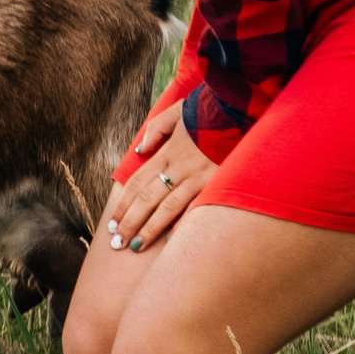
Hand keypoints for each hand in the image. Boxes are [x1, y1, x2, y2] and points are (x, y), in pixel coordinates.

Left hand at [103, 99, 219, 252]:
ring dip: (150, 229)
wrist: (241, 106)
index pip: (138, 183)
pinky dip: (184, 225)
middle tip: (117, 242)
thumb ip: (155, 130)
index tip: (113, 221)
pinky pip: (197, 208)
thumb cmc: (208, 110)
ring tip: (136, 247)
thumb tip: (140, 150)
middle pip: (147, 199)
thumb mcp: (176, 112)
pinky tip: (171, 241)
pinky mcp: (218, 183)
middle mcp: (179, 167)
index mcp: (167, 152)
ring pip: (168, 208)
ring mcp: (199, 177)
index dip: (123, 204)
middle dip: (130, 222)